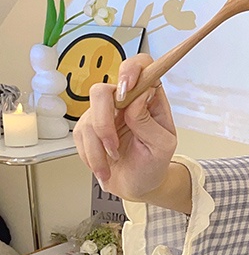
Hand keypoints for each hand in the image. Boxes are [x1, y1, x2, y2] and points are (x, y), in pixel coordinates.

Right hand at [73, 53, 176, 200]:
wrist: (136, 187)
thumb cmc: (153, 164)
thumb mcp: (162, 146)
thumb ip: (149, 121)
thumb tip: (138, 97)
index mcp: (149, 100)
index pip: (141, 67)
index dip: (131, 69)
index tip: (126, 88)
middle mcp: (125, 101)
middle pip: (102, 91)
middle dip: (103, 122)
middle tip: (113, 145)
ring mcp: (105, 113)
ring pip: (89, 116)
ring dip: (99, 146)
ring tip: (113, 161)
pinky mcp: (88, 127)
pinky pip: (80, 134)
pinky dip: (92, 155)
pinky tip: (104, 165)